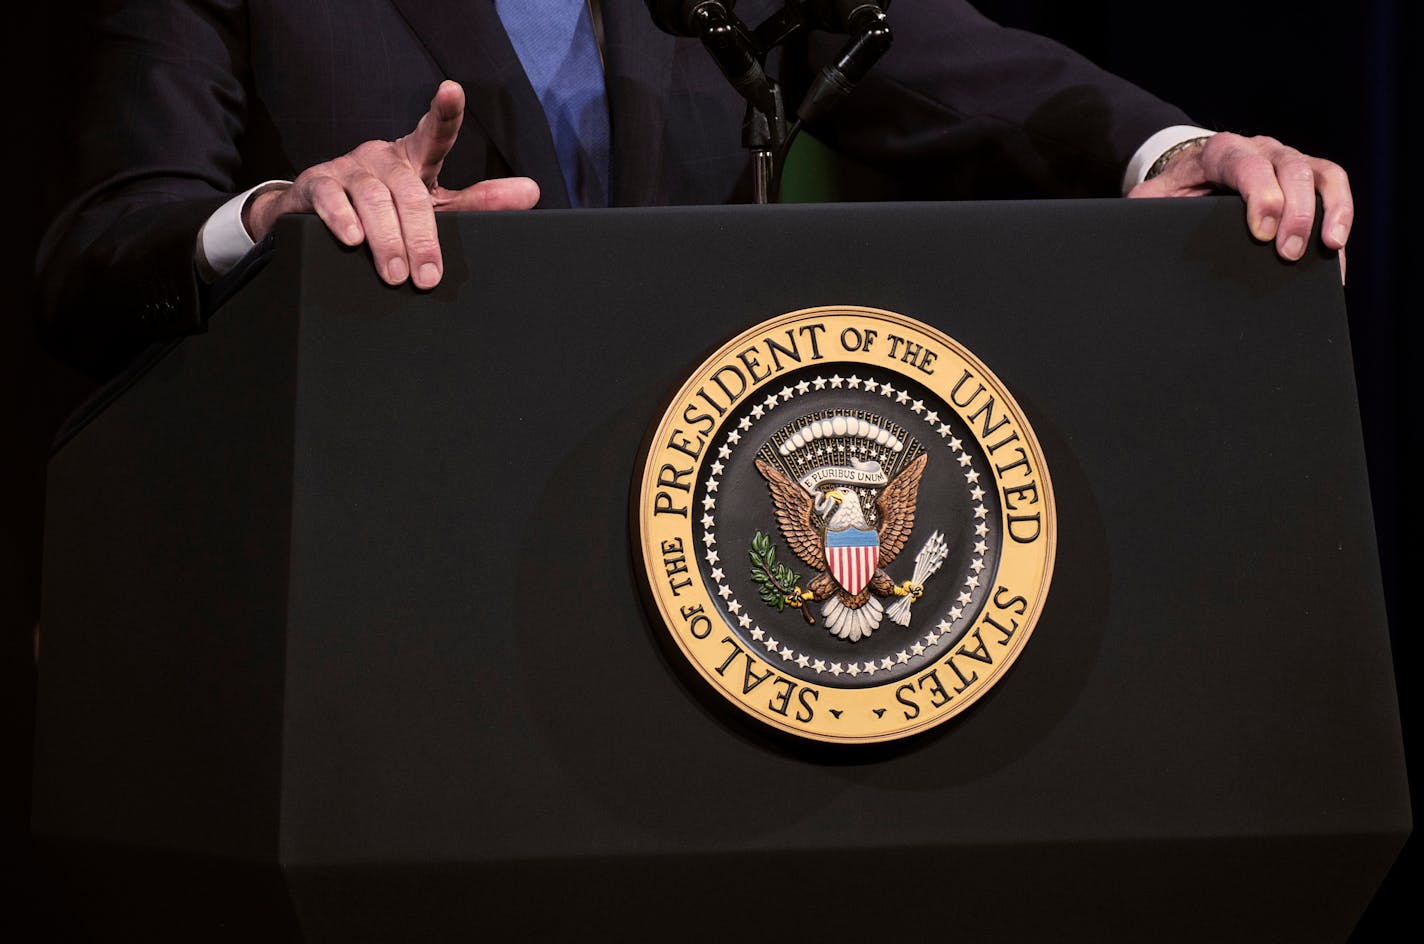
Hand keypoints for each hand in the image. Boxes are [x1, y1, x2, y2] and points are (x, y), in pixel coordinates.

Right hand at [243, 80, 539, 288]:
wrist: (321, 214)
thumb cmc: (390, 210)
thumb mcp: (436, 206)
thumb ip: (479, 202)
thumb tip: (532, 191)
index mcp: (415, 159)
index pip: (434, 134)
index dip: (444, 113)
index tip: (452, 90)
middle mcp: (383, 157)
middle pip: (408, 190)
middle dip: (421, 236)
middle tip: (427, 276)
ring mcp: (349, 169)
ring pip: (374, 198)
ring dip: (387, 239)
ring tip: (395, 275)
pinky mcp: (317, 186)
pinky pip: (331, 199)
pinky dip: (342, 219)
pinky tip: (352, 239)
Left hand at [1128, 132, 1351, 268]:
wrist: (1192, 176)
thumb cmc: (1172, 193)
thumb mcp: (1151, 201)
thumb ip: (1145, 212)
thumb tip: (1132, 234)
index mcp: (1220, 151)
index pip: (1246, 165)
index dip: (1260, 196)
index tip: (1261, 232)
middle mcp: (1261, 148)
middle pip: (1291, 169)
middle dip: (1295, 212)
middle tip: (1289, 253)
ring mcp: (1288, 159)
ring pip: (1322, 173)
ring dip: (1329, 211)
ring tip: (1330, 248)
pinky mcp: (1308, 176)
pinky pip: (1334, 188)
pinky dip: (1342, 215)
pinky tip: (1338, 250)